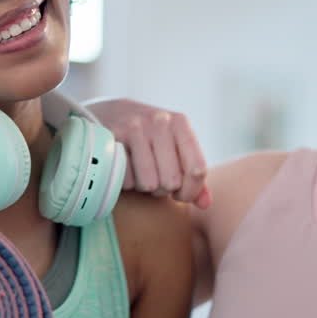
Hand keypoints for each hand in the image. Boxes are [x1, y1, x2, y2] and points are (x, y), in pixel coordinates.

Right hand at [83, 98, 210, 207]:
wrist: (111, 113)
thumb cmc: (149, 139)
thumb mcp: (174, 148)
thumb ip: (192, 176)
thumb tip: (205, 204)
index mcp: (180, 123)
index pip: (197, 169)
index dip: (190, 191)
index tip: (180, 194)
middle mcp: (159, 121)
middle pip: (172, 181)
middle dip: (164, 189)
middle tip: (156, 180)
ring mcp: (134, 128)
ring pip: (149, 183)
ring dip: (144, 187)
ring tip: (141, 174)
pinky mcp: (112, 139)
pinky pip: (126, 180)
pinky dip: (126, 182)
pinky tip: (125, 169)